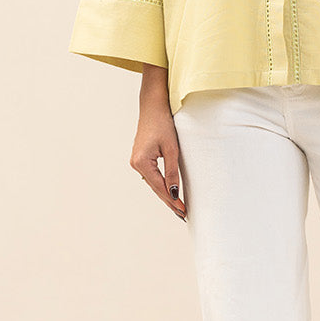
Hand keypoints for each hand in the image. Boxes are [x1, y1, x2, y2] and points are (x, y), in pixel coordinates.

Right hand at [130, 97, 186, 220]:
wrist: (153, 106)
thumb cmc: (162, 123)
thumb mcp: (171, 149)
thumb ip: (173, 172)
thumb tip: (175, 192)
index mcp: (141, 162)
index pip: (160, 187)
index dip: (172, 200)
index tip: (183, 210)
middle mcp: (136, 164)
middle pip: (155, 188)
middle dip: (169, 200)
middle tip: (182, 214)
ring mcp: (136, 161)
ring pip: (153, 183)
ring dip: (165, 194)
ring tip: (178, 207)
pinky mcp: (141, 158)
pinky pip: (152, 176)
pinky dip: (161, 184)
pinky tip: (169, 191)